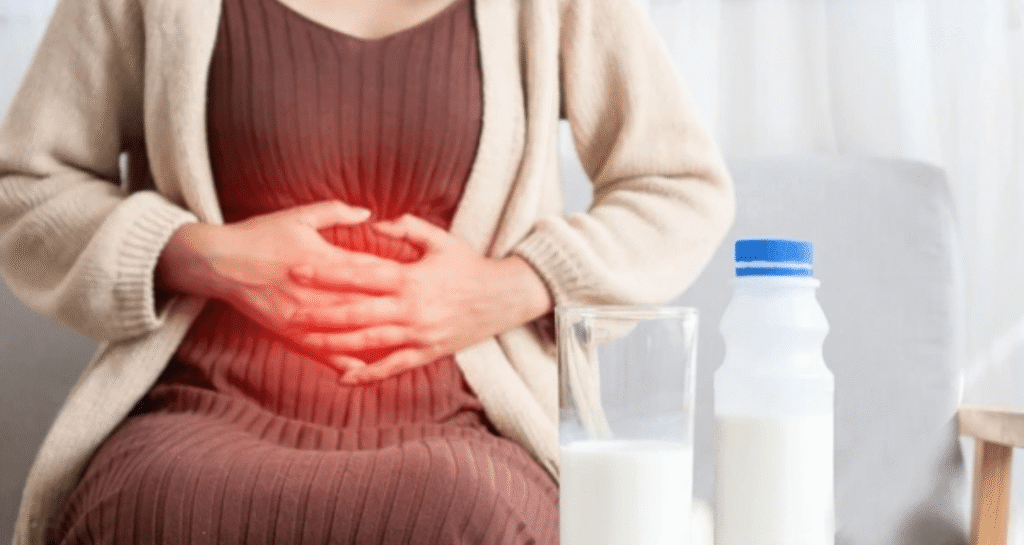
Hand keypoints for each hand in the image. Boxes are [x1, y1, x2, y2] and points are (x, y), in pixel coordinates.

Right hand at [156, 200, 401, 371]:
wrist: (219, 262)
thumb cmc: (262, 234)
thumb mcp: (299, 215)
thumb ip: (337, 213)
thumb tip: (370, 213)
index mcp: (324, 260)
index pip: (371, 270)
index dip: (400, 275)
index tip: (424, 279)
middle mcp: (317, 292)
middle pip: (366, 303)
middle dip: (397, 309)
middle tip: (427, 313)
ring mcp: (303, 316)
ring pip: (348, 330)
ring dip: (378, 337)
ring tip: (408, 344)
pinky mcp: (289, 333)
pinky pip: (322, 350)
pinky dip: (344, 359)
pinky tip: (365, 368)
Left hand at [289, 214, 552, 382]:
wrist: (504, 297)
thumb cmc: (469, 265)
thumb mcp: (439, 239)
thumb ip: (406, 228)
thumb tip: (373, 222)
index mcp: (409, 278)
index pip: (359, 275)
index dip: (325, 274)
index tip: (297, 270)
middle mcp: (410, 309)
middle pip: (355, 312)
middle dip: (319, 312)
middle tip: (289, 311)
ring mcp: (418, 334)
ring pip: (367, 342)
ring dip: (334, 343)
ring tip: (306, 342)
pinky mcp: (427, 353)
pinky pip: (392, 367)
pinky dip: (368, 375)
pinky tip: (344, 378)